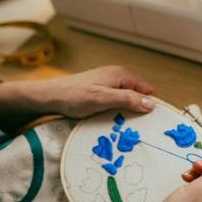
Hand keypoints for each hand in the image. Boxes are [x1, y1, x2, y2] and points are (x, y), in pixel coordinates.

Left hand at [0, 65, 154, 130]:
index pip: (147, 89)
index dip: (149, 104)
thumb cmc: (75, 97)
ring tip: (120, 124)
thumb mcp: (104, 99)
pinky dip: (115, 110)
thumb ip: (128, 99)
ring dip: (125, 111)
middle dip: (137, 109)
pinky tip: (109, 119)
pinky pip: (115, 101)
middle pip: (138, 94)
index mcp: (121, 75)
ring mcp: (108, 83)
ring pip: (126, 99)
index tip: (149, 121)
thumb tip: (151, 104)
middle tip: (133, 126)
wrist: (49, 97)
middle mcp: (116, 76)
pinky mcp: (100, 90)